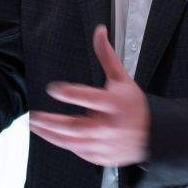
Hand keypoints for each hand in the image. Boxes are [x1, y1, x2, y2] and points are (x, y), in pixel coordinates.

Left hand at [30, 26, 151, 167]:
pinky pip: (79, 152)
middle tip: (34, 116)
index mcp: (115, 104)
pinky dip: (65, 144)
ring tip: (36, 126)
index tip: (53, 89)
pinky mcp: (102, 157)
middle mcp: (110, 126)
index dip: (71, 93)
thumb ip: (106, 56)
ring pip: (73, 143)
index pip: (91, 98)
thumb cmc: (134, 105)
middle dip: (52, 122)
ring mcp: (106, 144)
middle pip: (77, 126)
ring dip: (52, 135)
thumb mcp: (122, 78)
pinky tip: (53, 136)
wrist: (153, 135)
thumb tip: (99, 31)